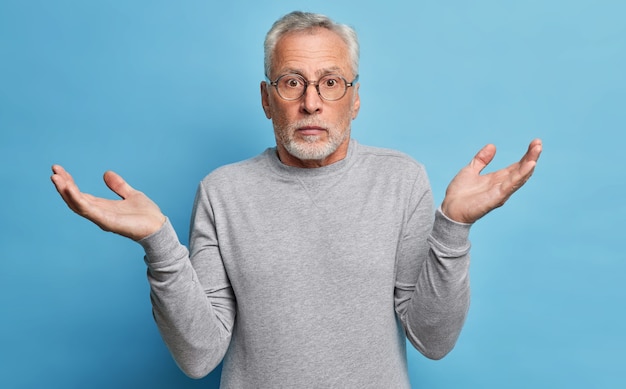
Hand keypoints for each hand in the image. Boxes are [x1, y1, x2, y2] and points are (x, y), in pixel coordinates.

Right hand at [50, 165, 165, 240]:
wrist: (158, 227)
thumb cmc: (146, 214)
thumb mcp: (130, 194)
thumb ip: (118, 186)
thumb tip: (106, 173)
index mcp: (102, 206)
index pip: (80, 194)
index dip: (69, 183)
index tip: (59, 170)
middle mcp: (99, 213)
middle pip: (75, 199)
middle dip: (63, 185)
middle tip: (53, 171)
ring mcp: (102, 218)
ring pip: (78, 205)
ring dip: (66, 192)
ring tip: (56, 179)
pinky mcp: (107, 222)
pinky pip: (89, 211)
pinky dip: (78, 200)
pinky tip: (70, 189)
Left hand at [441, 139, 542, 223]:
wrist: (450, 209)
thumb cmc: (459, 194)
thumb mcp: (470, 170)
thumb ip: (481, 159)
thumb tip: (492, 146)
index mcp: (497, 179)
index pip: (517, 166)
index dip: (526, 155)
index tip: (536, 142)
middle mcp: (502, 185)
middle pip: (521, 170)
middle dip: (531, 156)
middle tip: (539, 143)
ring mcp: (501, 192)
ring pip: (520, 176)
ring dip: (529, 163)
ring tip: (537, 150)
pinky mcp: (497, 197)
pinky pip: (511, 185)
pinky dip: (521, 174)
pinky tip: (530, 165)